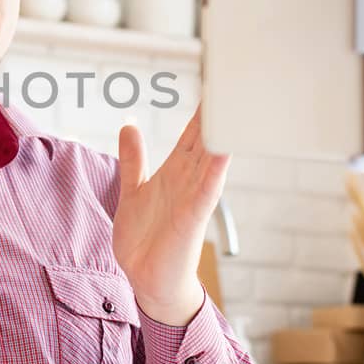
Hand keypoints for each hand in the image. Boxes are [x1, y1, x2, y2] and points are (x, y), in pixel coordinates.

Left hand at [113, 105, 230, 324]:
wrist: (148, 280)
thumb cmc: (145, 238)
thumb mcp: (133, 189)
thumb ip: (133, 159)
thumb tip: (128, 125)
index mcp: (173, 173)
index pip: (192, 134)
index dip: (201, 111)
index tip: (215, 83)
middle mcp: (188, 181)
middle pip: (206, 140)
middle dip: (217, 113)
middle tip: (236, 82)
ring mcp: (193, 198)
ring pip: (211, 159)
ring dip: (221, 134)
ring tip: (234, 106)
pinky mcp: (192, 218)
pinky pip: (206, 190)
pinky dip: (215, 170)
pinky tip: (223, 151)